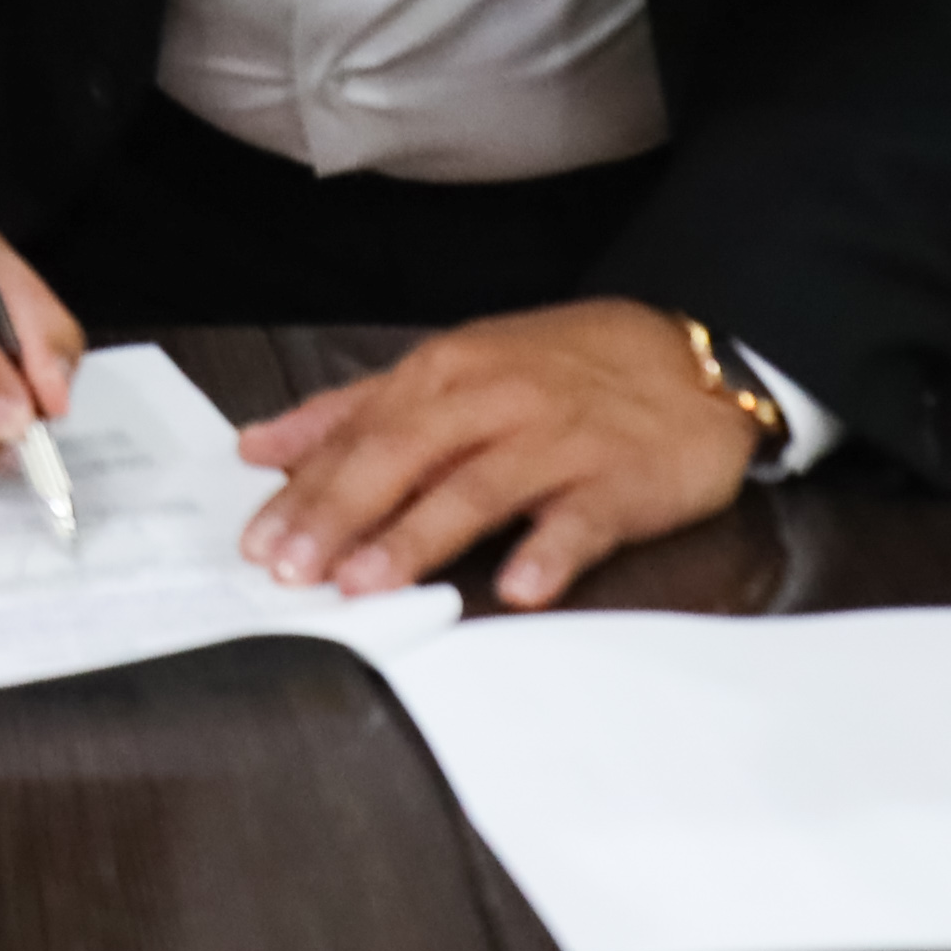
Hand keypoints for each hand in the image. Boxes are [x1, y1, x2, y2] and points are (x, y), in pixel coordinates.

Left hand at [233, 298, 760, 612]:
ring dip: (418, 537)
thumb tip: (260, 445)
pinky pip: (580, 519)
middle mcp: (493, 400)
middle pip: (403, 456)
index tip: (256, 542)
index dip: (305, 490)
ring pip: (476, 488)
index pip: (359, 433)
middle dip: (340, 514)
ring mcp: (557, 439)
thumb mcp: (453, 371)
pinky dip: (549, 552)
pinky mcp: (620, 480)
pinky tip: (519, 589)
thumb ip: (355, 409)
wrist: (693, 360)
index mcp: (445, 374)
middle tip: (292, 570)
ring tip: (367, 584)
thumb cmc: (561, 371)